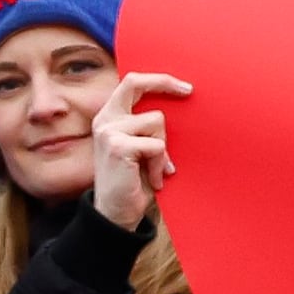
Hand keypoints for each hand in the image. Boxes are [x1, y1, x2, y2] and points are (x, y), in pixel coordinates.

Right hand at [88, 68, 187, 236]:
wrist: (116, 213)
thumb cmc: (133, 182)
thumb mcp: (139, 149)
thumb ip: (145, 128)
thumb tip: (177, 109)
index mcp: (109, 118)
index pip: (130, 84)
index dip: (157, 80)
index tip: (184, 88)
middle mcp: (105, 120)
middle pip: (134, 83)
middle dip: (164, 83)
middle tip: (188, 90)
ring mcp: (109, 132)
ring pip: (156, 122)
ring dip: (163, 149)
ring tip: (157, 169)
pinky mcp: (118, 147)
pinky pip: (157, 146)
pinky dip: (161, 165)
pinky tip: (154, 179)